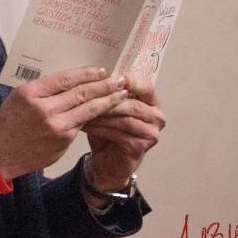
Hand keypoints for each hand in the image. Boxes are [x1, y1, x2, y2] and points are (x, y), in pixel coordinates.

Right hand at [0, 67, 127, 179]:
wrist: (2, 153)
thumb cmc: (10, 122)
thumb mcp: (18, 97)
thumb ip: (41, 88)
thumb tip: (70, 79)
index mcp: (30, 93)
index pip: (65, 79)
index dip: (86, 74)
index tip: (101, 70)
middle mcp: (44, 108)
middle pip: (81, 93)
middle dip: (104, 85)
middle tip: (119, 79)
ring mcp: (56, 125)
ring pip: (88, 109)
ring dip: (108, 100)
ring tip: (121, 93)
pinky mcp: (64, 139)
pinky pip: (83, 123)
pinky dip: (96, 115)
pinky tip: (106, 111)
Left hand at [82, 74, 165, 190]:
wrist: (106, 161)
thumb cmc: (107, 131)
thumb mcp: (107, 108)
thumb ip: (107, 93)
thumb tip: (94, 75)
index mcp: (151, 103)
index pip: (146, 87)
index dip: (131, 82)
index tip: (113, 77)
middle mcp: (156, 117)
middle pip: (134, 104)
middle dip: (109, 99)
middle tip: (86, 95)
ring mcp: (151, 134)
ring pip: (125, 119)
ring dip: (102, 114)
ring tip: (81, 110)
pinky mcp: (141, 147)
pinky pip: (119, 134)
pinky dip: (100, 128)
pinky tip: (85, 125)